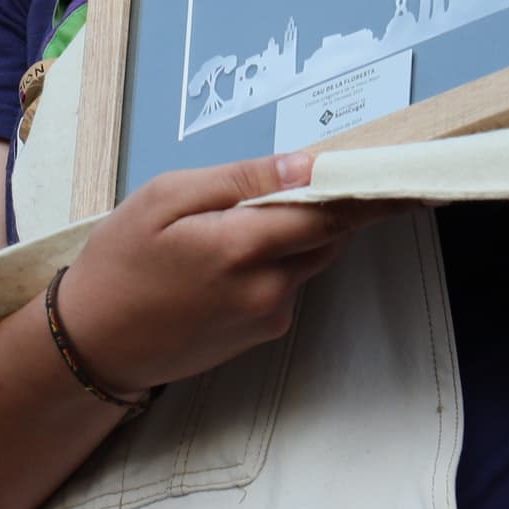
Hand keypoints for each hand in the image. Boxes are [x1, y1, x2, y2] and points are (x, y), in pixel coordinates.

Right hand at [50, 153, 396, 398]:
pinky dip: (272, 264)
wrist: (93, 343)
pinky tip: (220, 265)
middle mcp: (270, 288)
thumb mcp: (165, 198)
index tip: (416, 180)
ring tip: (229, 227)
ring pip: (309, 259)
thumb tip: (305, 166)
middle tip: (278, 186)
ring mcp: (270, 316)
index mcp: (244, 247)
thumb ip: (240, 180)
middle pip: (329, 235)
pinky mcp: (263, 334)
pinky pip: (287, 285)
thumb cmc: (119, 262)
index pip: (333, 213)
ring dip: (293, 236)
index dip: (373, 194)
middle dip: (320, 207)